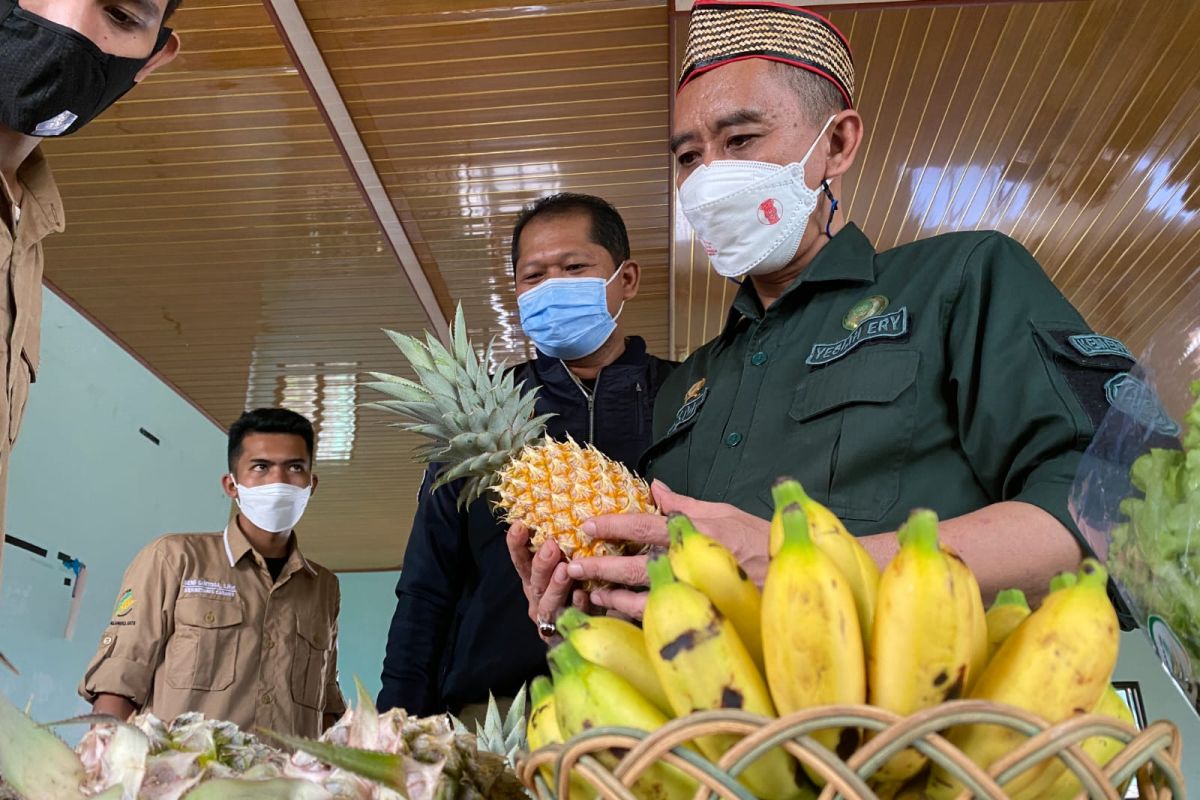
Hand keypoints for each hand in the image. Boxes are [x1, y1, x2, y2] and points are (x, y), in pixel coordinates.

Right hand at [507, 522, 589, 641]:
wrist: (588, 628)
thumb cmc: (575, 587)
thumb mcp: (563, 566)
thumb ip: (560, 549)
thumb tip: (570, 515)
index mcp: (533, 579)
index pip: (521, 560)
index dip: (517, 545)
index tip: (519, 525)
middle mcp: (537, 597)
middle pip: (534, 582)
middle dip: (541, 564)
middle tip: (551, 546)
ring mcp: (550, 617)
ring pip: (548, 603)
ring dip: (556, 586)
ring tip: (565, 570)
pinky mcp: (566, 634)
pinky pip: (572, 619)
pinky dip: (577, 606)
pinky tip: (583, 594)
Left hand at [568, 481, 771, 617]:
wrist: (793, 582)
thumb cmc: (762, 543)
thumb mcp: (726, 513)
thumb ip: (686, 505)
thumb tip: (654, 488)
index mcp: (692, 532)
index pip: (643, 525)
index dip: (611, 525)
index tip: (585, 525)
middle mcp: (689, 562)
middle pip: (634, 565)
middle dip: (600, 566)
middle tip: (573, 566)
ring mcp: (693, 593)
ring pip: (641, 597)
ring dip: (612, 596)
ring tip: (589, 593)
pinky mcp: (699, 616)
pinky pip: (661, 619)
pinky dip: (635, 617)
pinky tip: (618, 614)